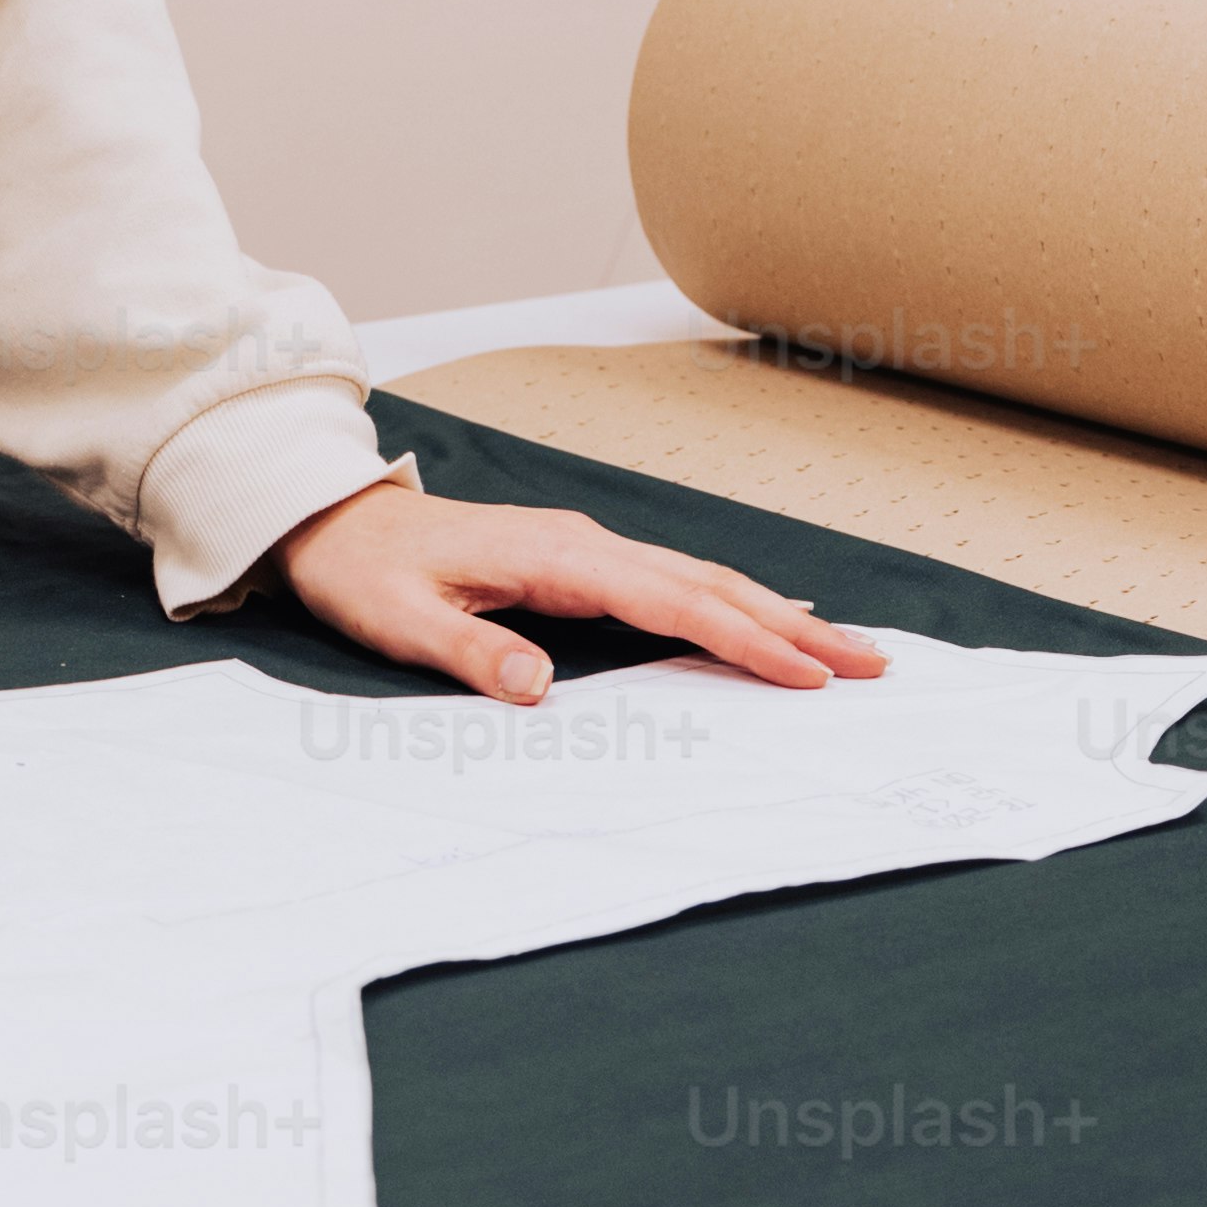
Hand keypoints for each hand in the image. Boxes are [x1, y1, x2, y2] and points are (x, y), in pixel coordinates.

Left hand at [276, 472, 888, 704]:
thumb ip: (472, 650)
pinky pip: (672, 583)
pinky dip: (729, 602)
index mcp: (557, 556)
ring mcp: (586, 549)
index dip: (743, 638)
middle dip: (792, 626)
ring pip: (699, 580)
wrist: (335, 522)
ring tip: (842, 646)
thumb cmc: (368, 573)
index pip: (672, 602)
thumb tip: (540, 685)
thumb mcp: (403, 620)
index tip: (805, 670)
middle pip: (708, 585)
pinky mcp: (579, 561)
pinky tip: (763, 616)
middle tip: (870, 664)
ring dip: (772, 613)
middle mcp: (586, 545)